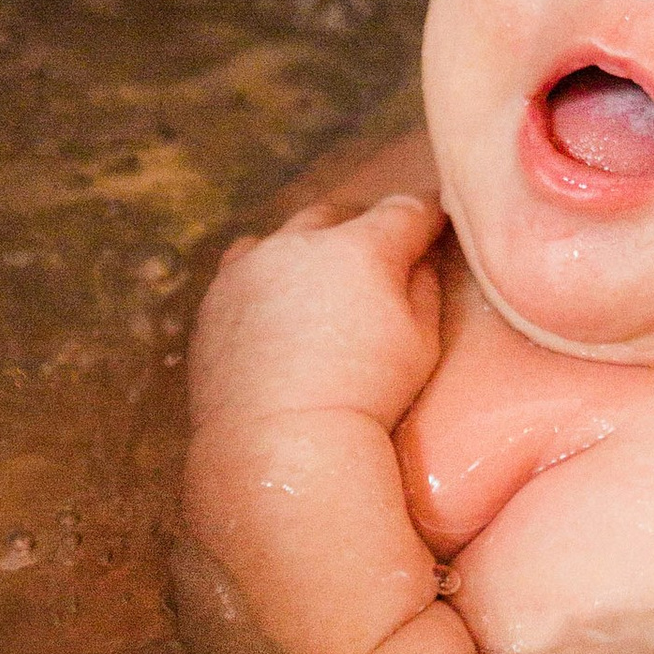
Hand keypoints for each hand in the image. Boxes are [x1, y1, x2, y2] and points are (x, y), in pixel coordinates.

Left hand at [191, 193, 446, 439]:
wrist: (281, 443)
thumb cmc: (365, 399)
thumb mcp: (421, 344)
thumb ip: (424, 288)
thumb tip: (419, 260)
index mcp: (360, 249)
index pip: (406, 210)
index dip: (427, 216)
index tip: (436, 223)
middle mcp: (300, 244)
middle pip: (340, 215)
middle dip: (364, 229)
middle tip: (380, 262)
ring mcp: (251, 266)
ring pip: (286, 236)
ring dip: (308, 249)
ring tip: (321, 283)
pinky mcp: (216, 296)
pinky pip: (246, 267)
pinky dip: (266, 276)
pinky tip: (277, 306)